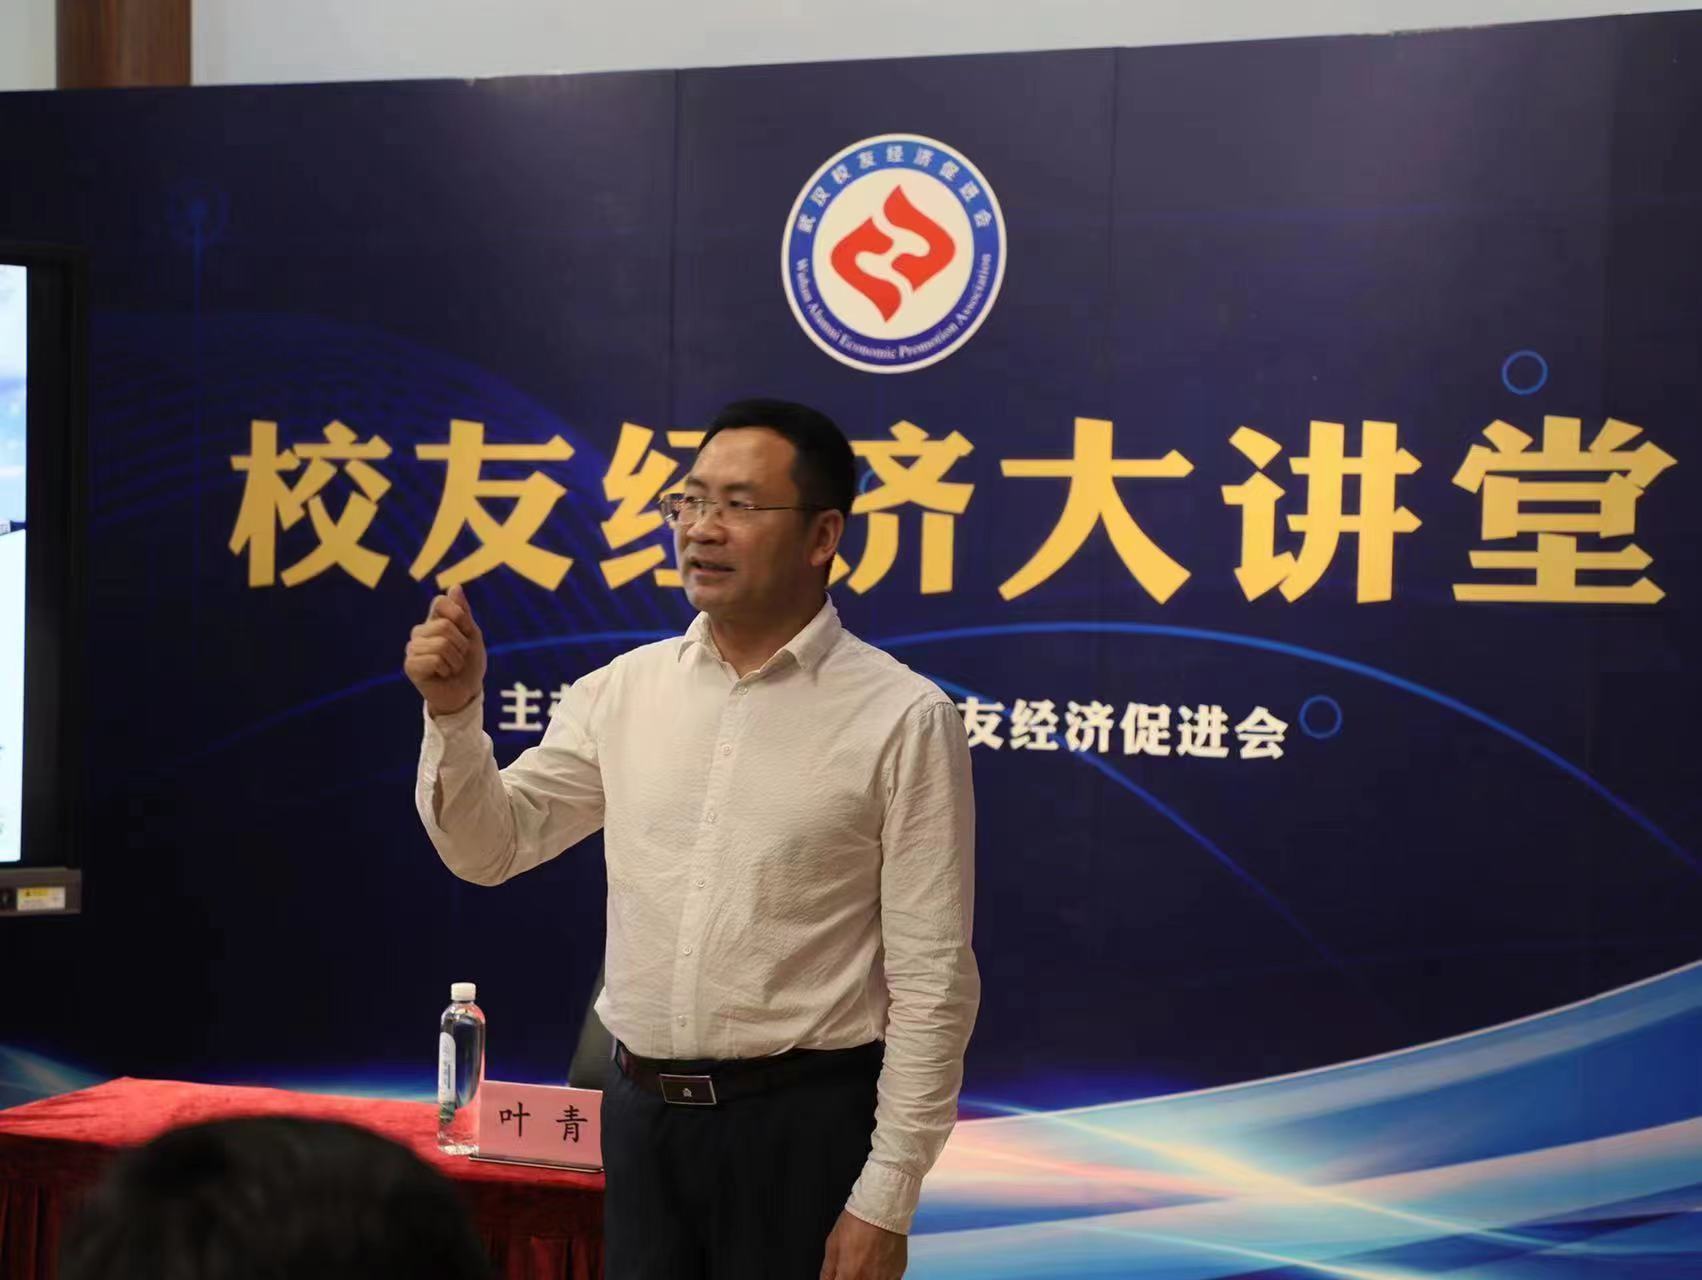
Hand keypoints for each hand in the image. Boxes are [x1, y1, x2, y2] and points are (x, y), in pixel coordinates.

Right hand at [403, 584, 485, 716]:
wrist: (466, 693)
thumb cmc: (469, 664)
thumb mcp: (472, 636)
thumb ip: (463, 613)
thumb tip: (455, 586)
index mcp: (434, 621)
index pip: (440, 602)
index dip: (459, 615)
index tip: (466, 632)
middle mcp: (420, 632)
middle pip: (445, 626)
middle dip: (462, 645)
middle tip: (459, 657)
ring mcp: (412, 648)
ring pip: (441, 643)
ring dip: (456, 659)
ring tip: (452, 667)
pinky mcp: (410, 665)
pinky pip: (434, 659)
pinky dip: (446, 669)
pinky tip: (442, 674)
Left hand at [820, 1210, 905, 1279]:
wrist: (883, 1209)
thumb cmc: (857, 1223)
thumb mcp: (832, 1245)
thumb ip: (827, 1272)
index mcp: (849, 1277)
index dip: (839, 1279)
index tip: (839, 1275)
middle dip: (852, 1277)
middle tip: (852, 1266)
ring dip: (865, 1277)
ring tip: (864, 1263)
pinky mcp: (897, 1274)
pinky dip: (880, 1277)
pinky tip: (876, 1264)